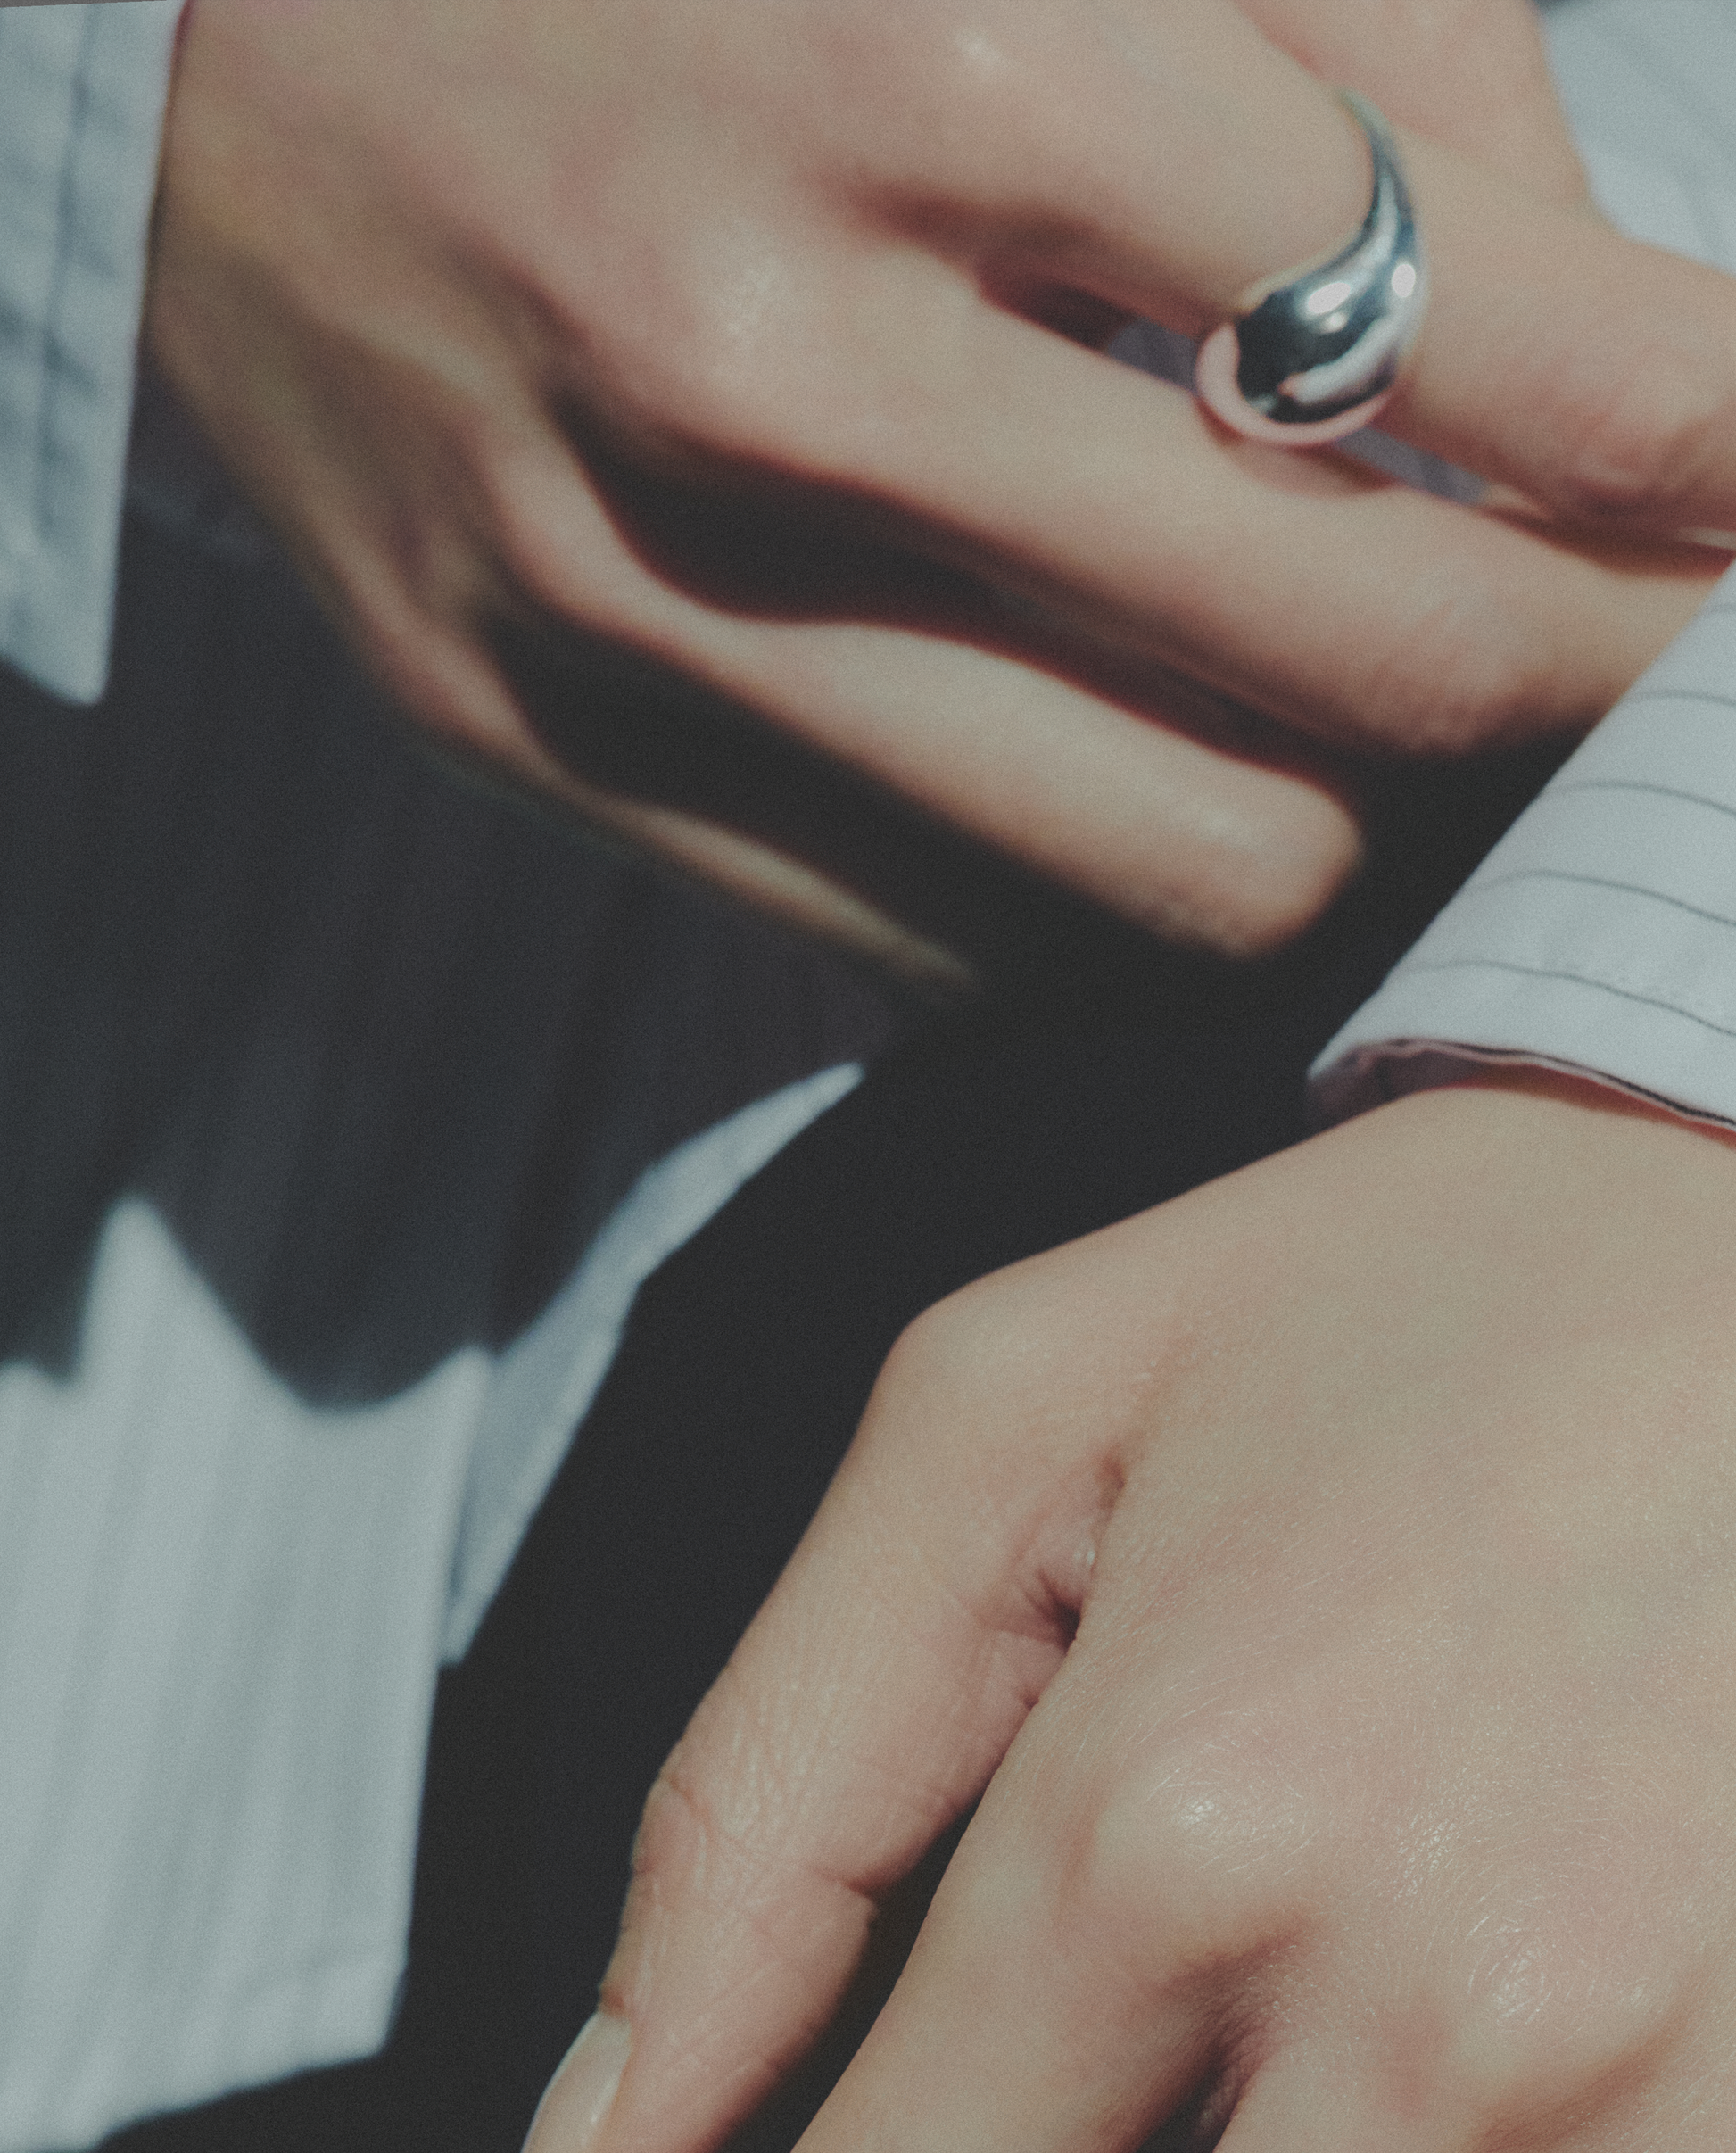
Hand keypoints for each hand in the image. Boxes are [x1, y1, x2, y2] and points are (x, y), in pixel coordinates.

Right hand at [145, 0, 1734, 973]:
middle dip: (1589, 686)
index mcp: (917, 72)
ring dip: (1370, 838)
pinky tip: (1165, 802)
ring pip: (1159, 870)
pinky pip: (934, 936)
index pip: (1450, 330)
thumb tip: (1593, 338)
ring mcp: (630, 608)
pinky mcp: (538, 746)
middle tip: (1670, 664)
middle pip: (1342, 669)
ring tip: (1429, 764)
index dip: (1694, 440)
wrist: (200, 64)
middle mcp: (764, 377)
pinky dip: (1109, 896)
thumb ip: (1339, 52)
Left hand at [530, 1072, 1735, 2151]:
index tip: (831, 2133)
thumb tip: (603, 2128)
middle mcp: (1419, 2009)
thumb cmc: (1380, 1295)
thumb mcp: (1006, 1421)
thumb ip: (769, 1789)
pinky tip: (1413, 2020)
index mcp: (1168, 1820)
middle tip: (1094, 1993)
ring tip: (1254, 1979)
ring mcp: (1648, 2090)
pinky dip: (1447, 2134)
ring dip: (1257, 2136)